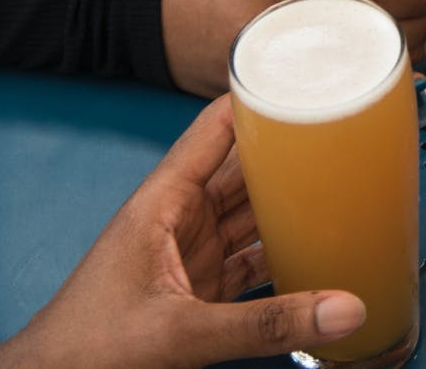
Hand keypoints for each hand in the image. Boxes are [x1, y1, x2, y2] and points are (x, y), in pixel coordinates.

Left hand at [0, 97, 365, 368]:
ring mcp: (190, 256)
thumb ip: (264, 325)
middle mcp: (178, 220)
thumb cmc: (82, 350)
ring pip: (253, 215)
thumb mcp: (180, 333)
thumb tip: (340, 309)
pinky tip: (318, 252)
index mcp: (162, 203)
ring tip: (342, 187)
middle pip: (244, 170)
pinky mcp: (199, 293)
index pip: (215, 129)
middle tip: (343, 135)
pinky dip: (285, 256)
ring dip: (291, 205)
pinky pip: (253, 261)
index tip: (303, 82)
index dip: (256, 99)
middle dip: (289, 153)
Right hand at [161, 0, 425, 96]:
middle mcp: (272, 30)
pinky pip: (318, 96)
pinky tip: (375, 77)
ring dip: (390, 62)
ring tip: (415, 46)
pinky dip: (353, 86)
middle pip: (365, 39)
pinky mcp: (252, 96)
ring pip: (348, 73)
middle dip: (412, 32)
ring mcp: (263, 69)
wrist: (133, 4)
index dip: (408, 0)